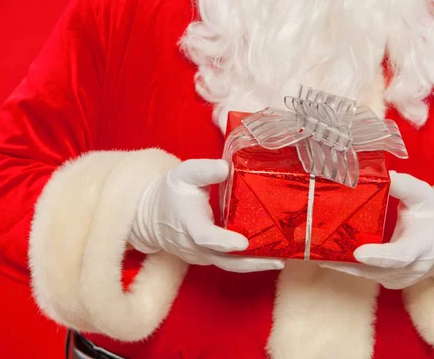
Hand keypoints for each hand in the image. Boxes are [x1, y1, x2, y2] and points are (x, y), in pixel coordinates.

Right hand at [129, 158, 283, 272]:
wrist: (153, 217)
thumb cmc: (172, 193)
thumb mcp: (183, 174)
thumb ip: (204, 170)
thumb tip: (226, 168)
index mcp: (189, 223)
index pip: (205, 236)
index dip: (224, 241)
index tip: (243, 243)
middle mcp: (195, 245)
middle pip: (225, 261)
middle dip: (251, 263)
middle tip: (277, 261)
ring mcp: (202, 256)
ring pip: (229, 265)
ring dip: (255, 265)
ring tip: (280, 260)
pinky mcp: (209, 258)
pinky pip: (229, 263)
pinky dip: (248, 261)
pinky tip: (269, 255)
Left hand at [320, 171, 433, 288]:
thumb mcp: (426, 198)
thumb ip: (407, 187)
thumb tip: (385, 176)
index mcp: (421, 248)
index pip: (399, 256)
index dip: (379, 256)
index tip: (358, 252)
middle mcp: (409, 270)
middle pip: (373, 269)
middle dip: (345, 260)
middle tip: (318, 247)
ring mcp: (395, 278)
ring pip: (363, 273)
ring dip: (339, 262)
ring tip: (313, 248)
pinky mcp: (385, 280)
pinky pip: (361, 273)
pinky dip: (344, 263)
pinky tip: (323, 251)